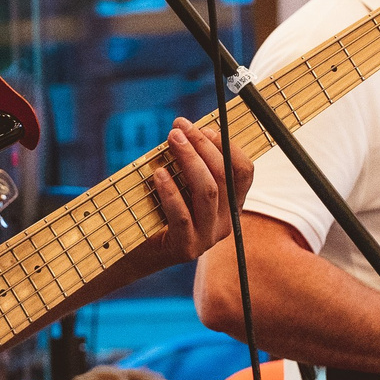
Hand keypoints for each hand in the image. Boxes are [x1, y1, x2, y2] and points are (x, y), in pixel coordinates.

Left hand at [143, 118, 253, 262]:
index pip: (244, 172)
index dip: (228, 146)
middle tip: (179, 128)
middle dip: (202, 146)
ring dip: (189, 160)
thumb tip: (185, 130)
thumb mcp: (178, 184)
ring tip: (172, 141)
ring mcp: (208, 238)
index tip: (204, 127)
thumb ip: (187, 164)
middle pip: (224, 177)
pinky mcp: (186, 248)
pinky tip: (158, 173)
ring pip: (207, 192)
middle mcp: (225, 222)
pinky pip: (182, 215)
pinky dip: (170, 190)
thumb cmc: (156, 211)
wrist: (135, 252)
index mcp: (230, 205)